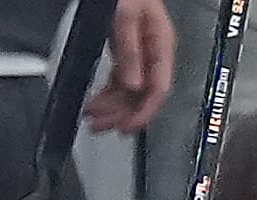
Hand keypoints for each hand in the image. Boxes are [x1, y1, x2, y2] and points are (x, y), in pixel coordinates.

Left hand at [86, 0, 175, 133]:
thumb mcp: (126, 16)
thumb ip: (130, 50)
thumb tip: (132, 84)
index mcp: (162, 44)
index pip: (159, 89)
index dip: (143, 112)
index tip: (126, 126)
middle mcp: (154, 52)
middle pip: (143, 94)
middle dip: (122, 114)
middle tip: (101, 126)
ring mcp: (141, 53)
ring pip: (130, 90)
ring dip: (112, 107)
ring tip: (94, 118)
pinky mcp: (127, 50)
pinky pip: (120, 79)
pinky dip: (109, 93)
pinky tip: (99, 102)